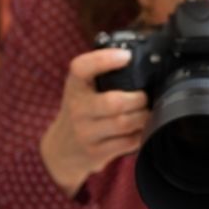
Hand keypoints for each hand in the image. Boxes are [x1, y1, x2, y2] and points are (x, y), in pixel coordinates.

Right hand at [40, 49, 149, 196]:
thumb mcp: (82, 89)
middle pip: (114, 102)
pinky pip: (127, 142)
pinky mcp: (96, 152)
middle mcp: (77, 108)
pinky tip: (141, 129)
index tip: (126, 57)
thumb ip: (102, 75)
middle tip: (145, 97)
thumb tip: (140, 60)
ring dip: (143, 117)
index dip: (105, 60)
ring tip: (146, 113)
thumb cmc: (81, 112)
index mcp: (75, 86)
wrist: (62, 149)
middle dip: (139, 98)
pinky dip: (141, 134)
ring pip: (124, 123)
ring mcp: (85, 132)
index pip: (82, 68)